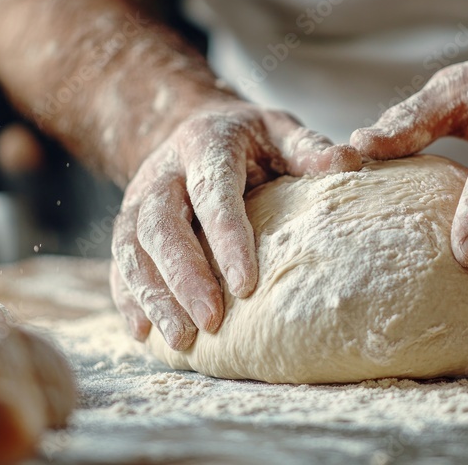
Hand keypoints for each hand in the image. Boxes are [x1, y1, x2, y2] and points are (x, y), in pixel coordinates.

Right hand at [111, 100, 360, 348]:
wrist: (195, 128)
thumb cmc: (251, 140)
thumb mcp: (279, 131)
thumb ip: (307, 149)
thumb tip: (348, 163)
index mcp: (203, 144)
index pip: (212, 193)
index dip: (227, 238)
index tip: (247, 284)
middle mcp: (162, 172)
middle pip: (160, 224)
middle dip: (184, 275)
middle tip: (211, 321)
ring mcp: (137, 199)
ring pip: (131, 248)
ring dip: (154, 295)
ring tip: (182, 339)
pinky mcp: (126, 226)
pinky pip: (119, 264)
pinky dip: (129, 299)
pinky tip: (146, 333)